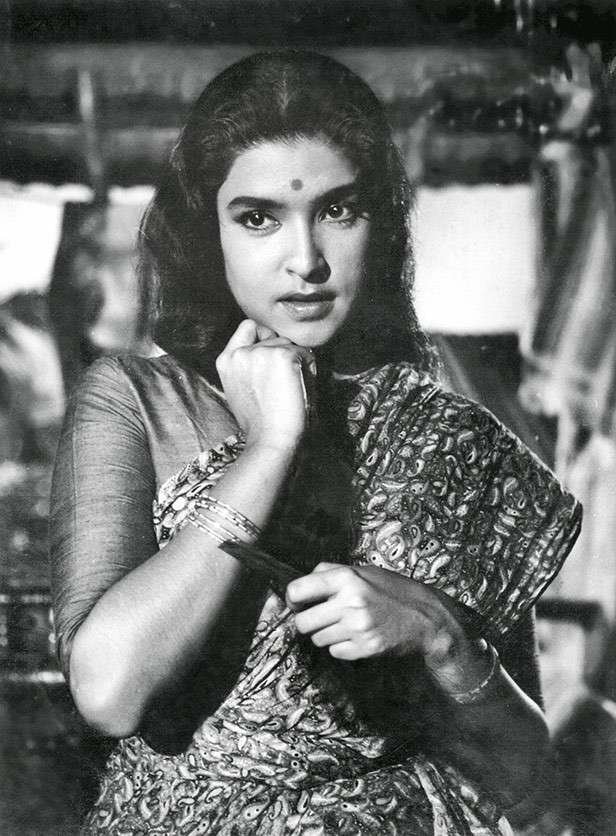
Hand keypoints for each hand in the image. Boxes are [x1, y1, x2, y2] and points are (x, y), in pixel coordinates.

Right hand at [216, 320, 315, 451]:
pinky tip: (299, 389)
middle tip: (283, 384)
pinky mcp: (282, 356)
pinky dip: (309, 369)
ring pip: (290, 344)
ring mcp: (260, 352)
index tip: (272, 361)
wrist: (271, 439)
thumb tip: (274, 346)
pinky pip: (306, 353)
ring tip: (290, 390)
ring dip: (296, 361)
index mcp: (226, 360)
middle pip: (273, 335)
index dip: (264, 339)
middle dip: (283, 353)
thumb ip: (249, 365)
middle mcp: (239, 352)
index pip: (248, 327)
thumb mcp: (241, 388)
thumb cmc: (262, 423)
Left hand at [287, 562, 459, 662]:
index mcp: (346, 578)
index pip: (298, 590)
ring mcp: (357, 627)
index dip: (293, 599)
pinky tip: (355, 637)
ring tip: (345, 626)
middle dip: (307, 622)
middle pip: (303, 622)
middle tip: (320, 619)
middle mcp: (349, 602)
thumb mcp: (364, 571)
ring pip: (317, 639)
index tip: (297, 604)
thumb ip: (332, 572)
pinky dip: (340, 647)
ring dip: (325, 635)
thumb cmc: (393, 591)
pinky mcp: (365, 648)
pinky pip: (335, 652)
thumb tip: (302, 583)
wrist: (426, 618)